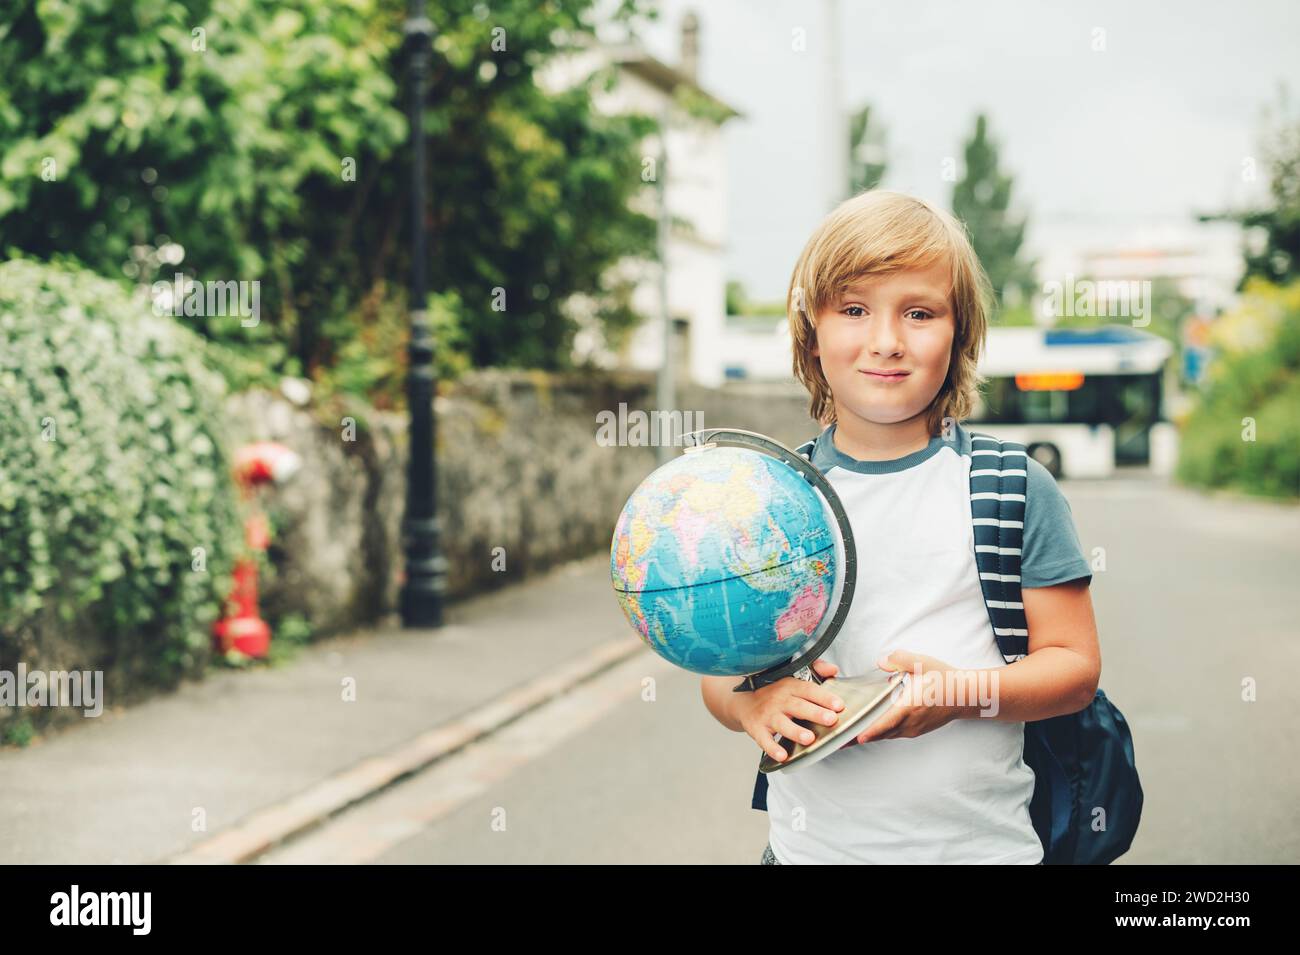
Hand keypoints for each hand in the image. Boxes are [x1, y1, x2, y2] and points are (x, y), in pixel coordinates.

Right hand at [736, 658, 844, 762]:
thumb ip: (817, 671)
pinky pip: (764, 740)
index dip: (824, 697)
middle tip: (830, 719)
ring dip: (795, 732)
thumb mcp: (794, 677)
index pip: (808, 689)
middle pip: (798, 706)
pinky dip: (772, 748)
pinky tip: (782, 755)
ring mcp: (767, 715)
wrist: (744, 702)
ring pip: (782, 724)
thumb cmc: (775, 693)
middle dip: (815, 713)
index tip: (838, 705)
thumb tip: (833, 669)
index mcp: (790, 686)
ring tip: (809, 738)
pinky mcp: (757, 730)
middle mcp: (778, 700)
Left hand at [847, 649, 966, 744]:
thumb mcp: (923, 662)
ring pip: (886, 735)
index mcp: (910, 706)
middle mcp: (911, 721)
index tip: (856, 737)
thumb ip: (900, 659)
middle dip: (859, 737)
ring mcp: (914, 728)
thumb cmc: (944, 679)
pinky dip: (881, 733)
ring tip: (847, 737)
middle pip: (881, 733)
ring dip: (869, 736)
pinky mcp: (916, 730)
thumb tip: (881, 661)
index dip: (871, 731)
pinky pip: (894, 734)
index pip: (887, 722)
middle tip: (839, 741)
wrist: (965, 696)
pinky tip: (869, 729)